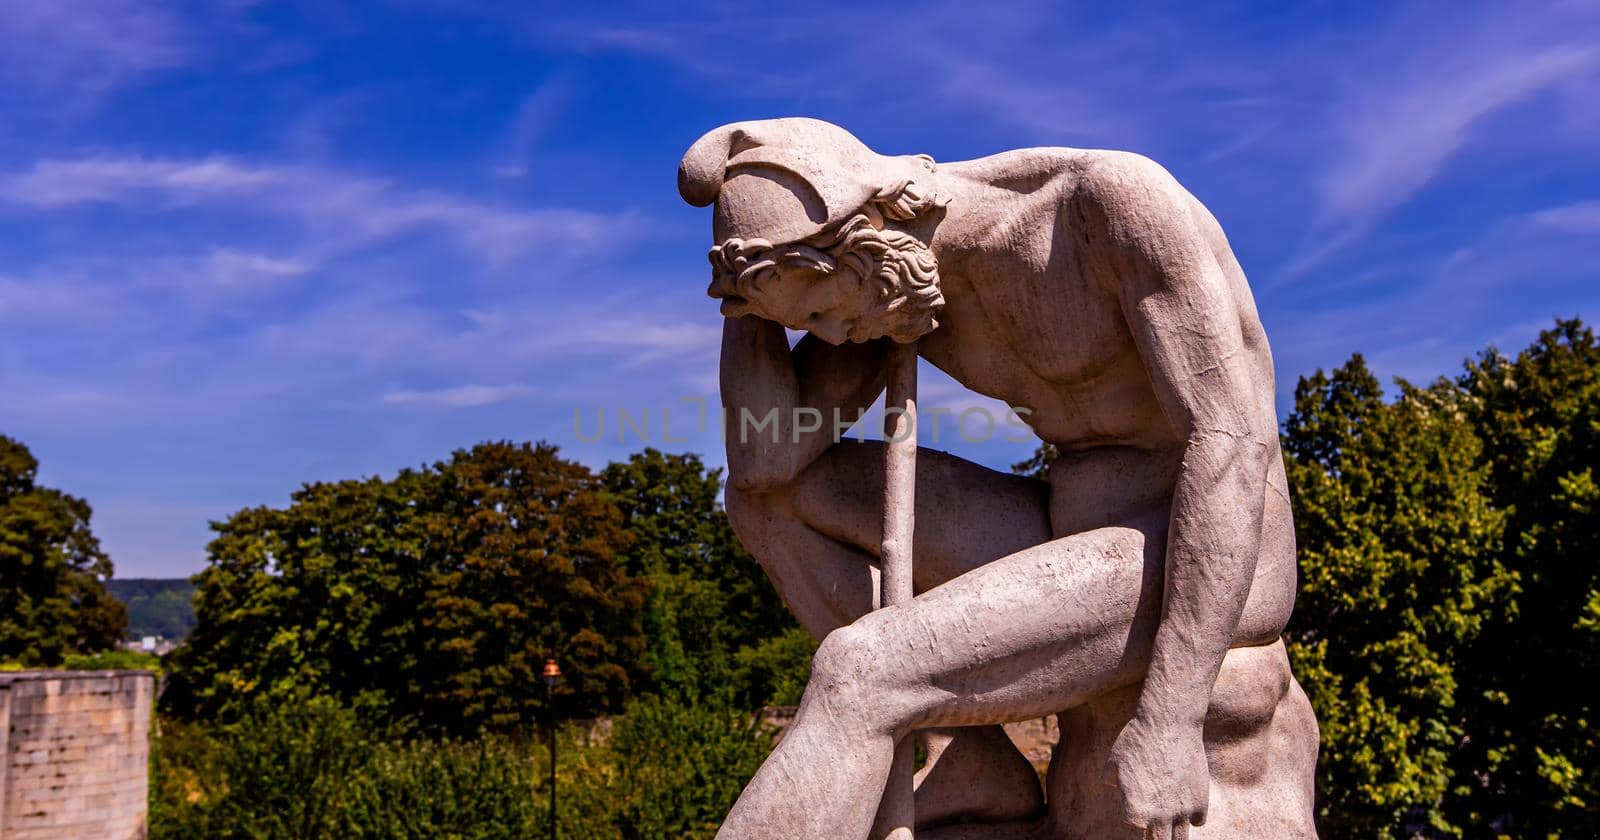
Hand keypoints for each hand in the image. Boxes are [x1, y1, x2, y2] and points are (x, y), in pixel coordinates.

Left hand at [1106, 715, 1209, 838]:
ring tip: (1168, 829)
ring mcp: (1182, 811)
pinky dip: (1192, 818)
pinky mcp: (1200, 801)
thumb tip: (1114, 786)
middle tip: (1152, 832)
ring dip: (1173, 834)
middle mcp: (1159, 816)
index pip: (1133, 833)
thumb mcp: (1113, 762)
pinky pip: (1197, 821)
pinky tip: (1186, 810)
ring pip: (1180, 839)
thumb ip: (1111, 781)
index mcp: (1134, 811)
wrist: (1169, 723)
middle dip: (1153, 839)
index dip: (1132, 825)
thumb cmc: (1136, 740)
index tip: (1134, 819)